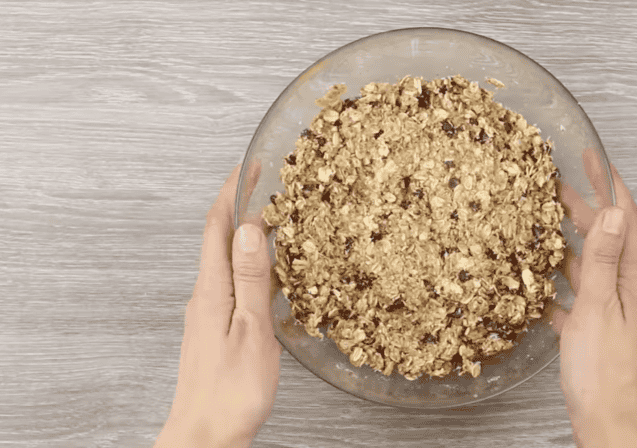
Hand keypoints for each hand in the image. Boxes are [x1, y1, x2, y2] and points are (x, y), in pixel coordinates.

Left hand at [156, 163, 280, 447]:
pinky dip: (249, 262)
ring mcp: (208, 312)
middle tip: (264, 183)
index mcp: (212, 290)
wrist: (206, 434)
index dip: (232, 191)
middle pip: (218, 237)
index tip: (249, 165)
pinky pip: (231, 281)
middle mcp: (204, 295)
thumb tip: (250, 229)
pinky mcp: (215, 327)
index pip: (218, 226)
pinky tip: (267, 270)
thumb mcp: (250, 330)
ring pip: (225, 258)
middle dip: (239, 204)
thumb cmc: (231, 391)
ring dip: (245, 232)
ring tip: (270, 217)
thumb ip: (250, 279)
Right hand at [553, 151, 636, 447]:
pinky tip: (536, 282)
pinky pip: (573, 297)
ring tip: (543, 223)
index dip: (609, 184)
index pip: (623, 218)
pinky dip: (556, 283)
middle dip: (583, 206)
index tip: (592, 157)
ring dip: (566, 242)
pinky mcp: (592, 330)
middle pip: (604, 237)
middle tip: (557, 184)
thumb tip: (611, 211)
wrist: (608, 421)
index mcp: (630, 280)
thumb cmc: (603, 370)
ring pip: (586, 265)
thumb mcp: (599, 307)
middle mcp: (623, 290)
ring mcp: (608, 311)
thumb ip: (601, 260)